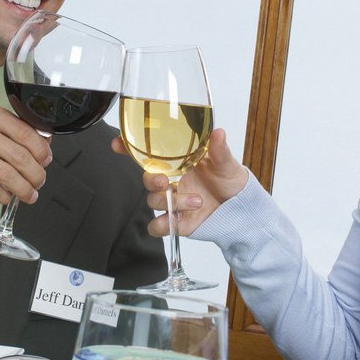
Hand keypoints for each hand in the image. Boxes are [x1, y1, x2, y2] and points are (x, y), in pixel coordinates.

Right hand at [0, 104, 52, 204]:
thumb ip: (12, 131)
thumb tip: (45, 145)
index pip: (25, 132)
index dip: (42, 150)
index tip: (46, 160)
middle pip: (19, 156)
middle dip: (36, 173)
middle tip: (40, 181)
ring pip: (8, 175)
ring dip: (24, 188)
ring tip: (30, 194)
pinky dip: (5, 196)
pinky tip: (9, 197)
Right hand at [113, 128, 247, 236]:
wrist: (241, 208)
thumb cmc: (229, 180)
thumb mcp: (226, 163)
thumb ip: (220, 150)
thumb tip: (218, 133)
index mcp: (178, 162)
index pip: (148, 154)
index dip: (129, 148)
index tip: (118, 143)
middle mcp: (171, 181)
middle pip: (147, 179)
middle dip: (151, 180)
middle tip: (165, 181)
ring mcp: (172, 202)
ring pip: (153, 201)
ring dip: (173, 202)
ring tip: (197, 201)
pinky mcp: (176, 222)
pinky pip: (157, 226)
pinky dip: (163, 224)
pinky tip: (179, 220)